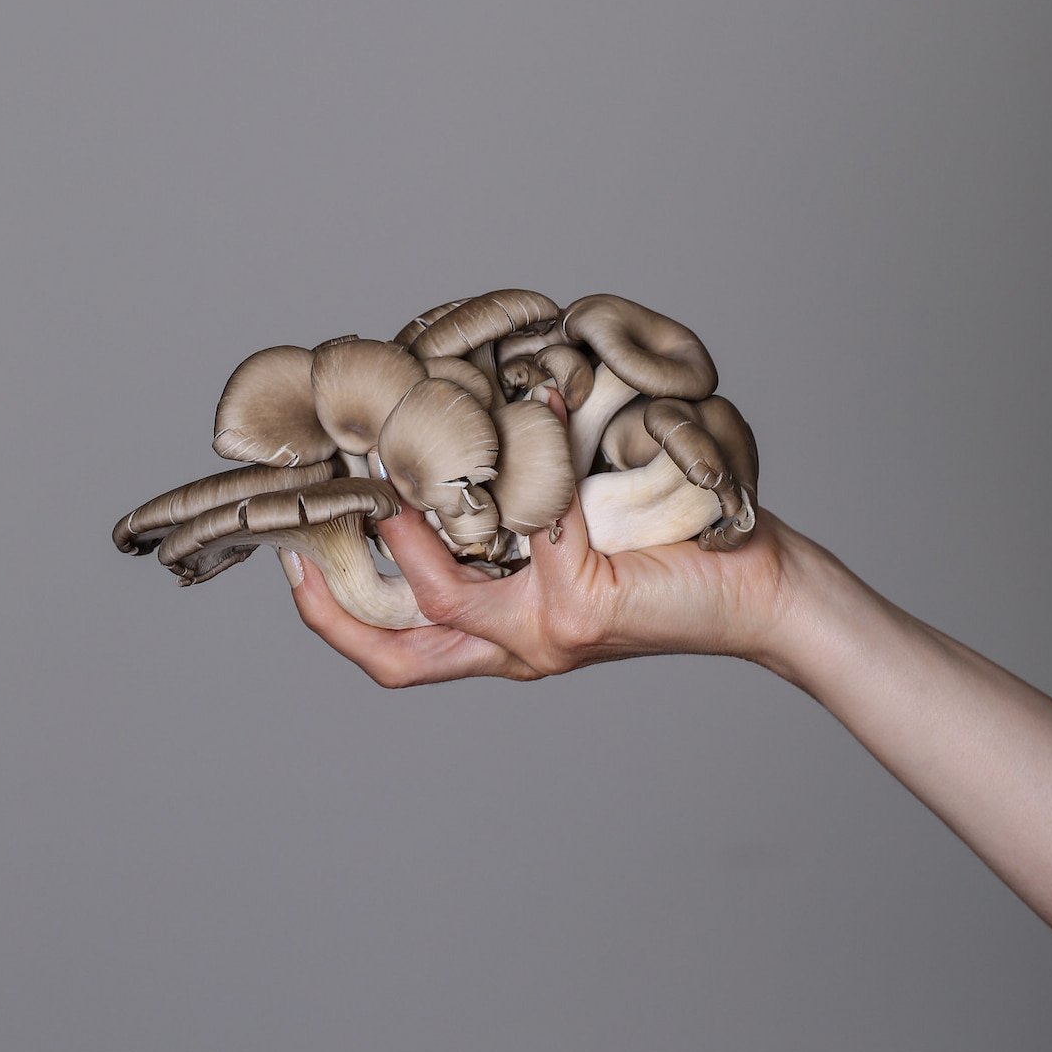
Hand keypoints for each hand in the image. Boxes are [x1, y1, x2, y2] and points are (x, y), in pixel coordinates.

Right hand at [285, 390, 801, 684]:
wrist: (758, 586)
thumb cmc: (670, 549)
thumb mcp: (571, 533)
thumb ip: (513, 507)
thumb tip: (454, 425)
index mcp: (503, 638)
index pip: (395, 651)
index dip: (331, 614)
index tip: (292, 553)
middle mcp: (516, 648)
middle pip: (396, 652)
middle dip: (333, 599)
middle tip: (305, 528)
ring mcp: (546, 634)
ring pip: (443, 594)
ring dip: (413, 527)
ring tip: (405, 461)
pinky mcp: (584, 606)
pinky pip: (535, 524)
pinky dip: (531, 450)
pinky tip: (540, 399)